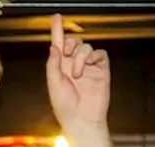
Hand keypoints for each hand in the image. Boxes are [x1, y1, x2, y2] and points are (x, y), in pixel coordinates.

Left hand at [45, 13, 110, 130]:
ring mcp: (88, 67)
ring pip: (86, 47)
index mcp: (61, 68)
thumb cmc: (65, 108)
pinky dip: (93, 56)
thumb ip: (53, 65)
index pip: (59, 45)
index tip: (56, 17)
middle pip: (74, 42)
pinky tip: (89, 66)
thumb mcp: (54, 85)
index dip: (57, 31)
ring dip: (80, 57)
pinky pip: (99, 53)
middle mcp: (74, 65)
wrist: (82, 121)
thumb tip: (54, 47)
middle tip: (67, 54)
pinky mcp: (101, 70)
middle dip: (70, 43)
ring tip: (77, 74)